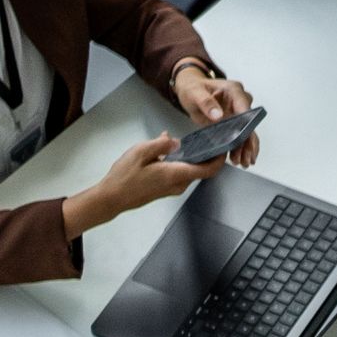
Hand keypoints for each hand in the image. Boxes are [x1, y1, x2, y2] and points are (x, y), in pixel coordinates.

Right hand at [61, 133, 221, 235]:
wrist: (111, 198)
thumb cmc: (124, 177)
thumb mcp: (140, 152)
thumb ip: (161, 144)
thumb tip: (175, 141)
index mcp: (176, 174)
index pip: (208, 170)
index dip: (220, 159)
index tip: (224, 147)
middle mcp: (178, 184)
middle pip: (201, 170)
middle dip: (207, 155)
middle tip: (208, 138)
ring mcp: (172, 189)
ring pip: (189, 171)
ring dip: (191, 158)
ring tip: (188, 141)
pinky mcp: (165, 190)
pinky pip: (179, 174)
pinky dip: (180, 163)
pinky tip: (167, 151)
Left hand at [167, 62, 261, 166]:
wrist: (190, 91)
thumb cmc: (193, 88)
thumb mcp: (195, 92)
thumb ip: (206, 102)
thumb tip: (218, 115)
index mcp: (233, 90)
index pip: (244, 107)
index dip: (246, 124)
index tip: (244, 138)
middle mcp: (239, 101)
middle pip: (249, 123)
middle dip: (248, 142)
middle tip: (245, 158)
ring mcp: (237, 112)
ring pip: (247, 132)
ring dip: (246, 148)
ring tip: (242, 162)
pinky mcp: (233, 122)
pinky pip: (240, 136)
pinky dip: (240, 147)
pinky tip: (239, 158)